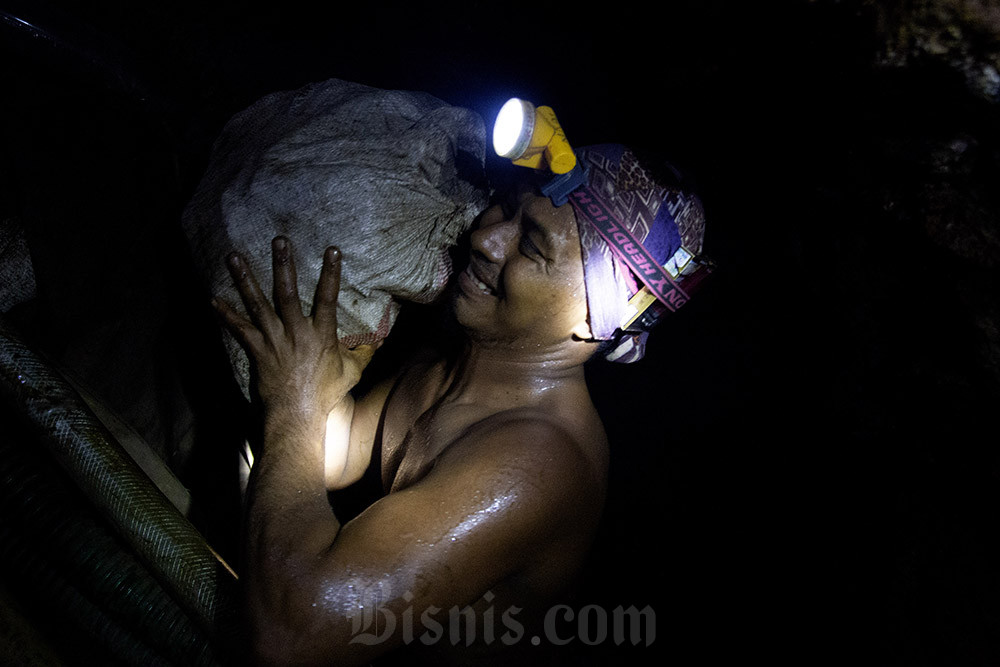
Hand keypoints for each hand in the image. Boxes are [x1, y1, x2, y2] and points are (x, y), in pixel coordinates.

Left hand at [212, 236, 374, 420]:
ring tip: (234, 257)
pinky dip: (227, 315)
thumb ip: (362, 354)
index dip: (330, 273)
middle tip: (279, 241)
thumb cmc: (325, 395)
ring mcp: (275, 340)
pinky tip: (214, 299)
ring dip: (246, 279)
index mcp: (322, 335)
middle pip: (288, 293)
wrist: (297, 415)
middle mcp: (297, 332)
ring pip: (259, 304)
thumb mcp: (351, 374)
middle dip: (284, 265)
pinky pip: (240, 330)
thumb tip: (375, 343)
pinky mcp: (258, 351)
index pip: (328, 298)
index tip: (331, 250)